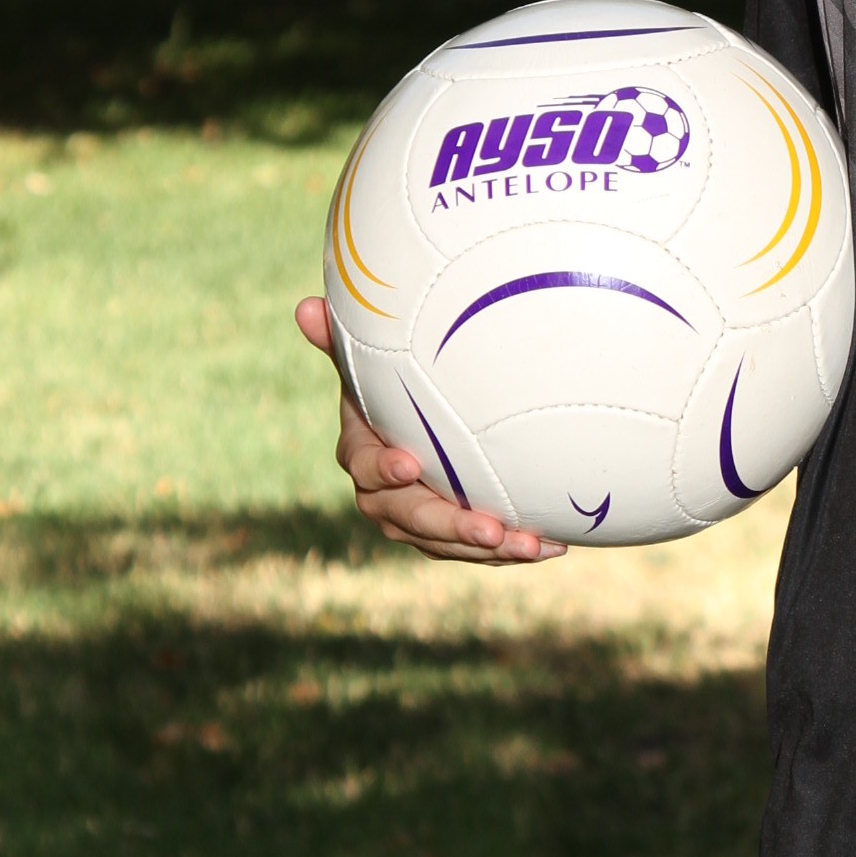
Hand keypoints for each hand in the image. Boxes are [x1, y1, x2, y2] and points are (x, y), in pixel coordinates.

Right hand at [295, 298, 560, 564]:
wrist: (419, 424)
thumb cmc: (392, 386)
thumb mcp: (369, 361)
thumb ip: (341, 340)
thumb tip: (305, 305)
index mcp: (362, 453)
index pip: (366, 466)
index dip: (384, 468)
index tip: (409, 464)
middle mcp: (382, 495)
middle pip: (412, 518)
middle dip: (452, 525)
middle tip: (490, 528)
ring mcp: (415, 520)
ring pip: (446, 543)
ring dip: (488, 549)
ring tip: (531, 545)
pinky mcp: (446, 536)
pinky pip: (474, 550)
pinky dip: (508, 551)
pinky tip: (551, 546)